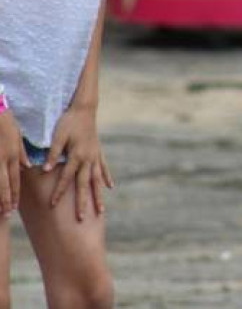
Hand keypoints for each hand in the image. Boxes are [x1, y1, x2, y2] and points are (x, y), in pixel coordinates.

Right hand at [0, 111, 26, 216]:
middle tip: (6, 214)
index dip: (14, 195)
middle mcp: (2, 160)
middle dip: (5, 201)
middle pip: (4, 185)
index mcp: (13, 155)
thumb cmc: (5, 123)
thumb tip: (26, 167)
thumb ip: (21, 154)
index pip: (15, 180)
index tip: (14, 207)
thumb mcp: (17, 137)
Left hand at [46, 105, 113, 219]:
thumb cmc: (68, 122)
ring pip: (97, 180)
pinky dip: (107, 178)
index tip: (53, 205)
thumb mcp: (58, 136)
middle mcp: (88, 159)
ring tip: (101, 211)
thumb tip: (45, 170)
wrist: (84, 109)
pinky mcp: (99, 153)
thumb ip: (53, 153)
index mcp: (77, 156)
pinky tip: (110, 187)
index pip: (66, 178)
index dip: (59, 192)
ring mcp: (95, 157)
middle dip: (83, 202)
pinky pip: (104, 168)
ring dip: (99, 196)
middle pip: (85, 185)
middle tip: (83, 218)